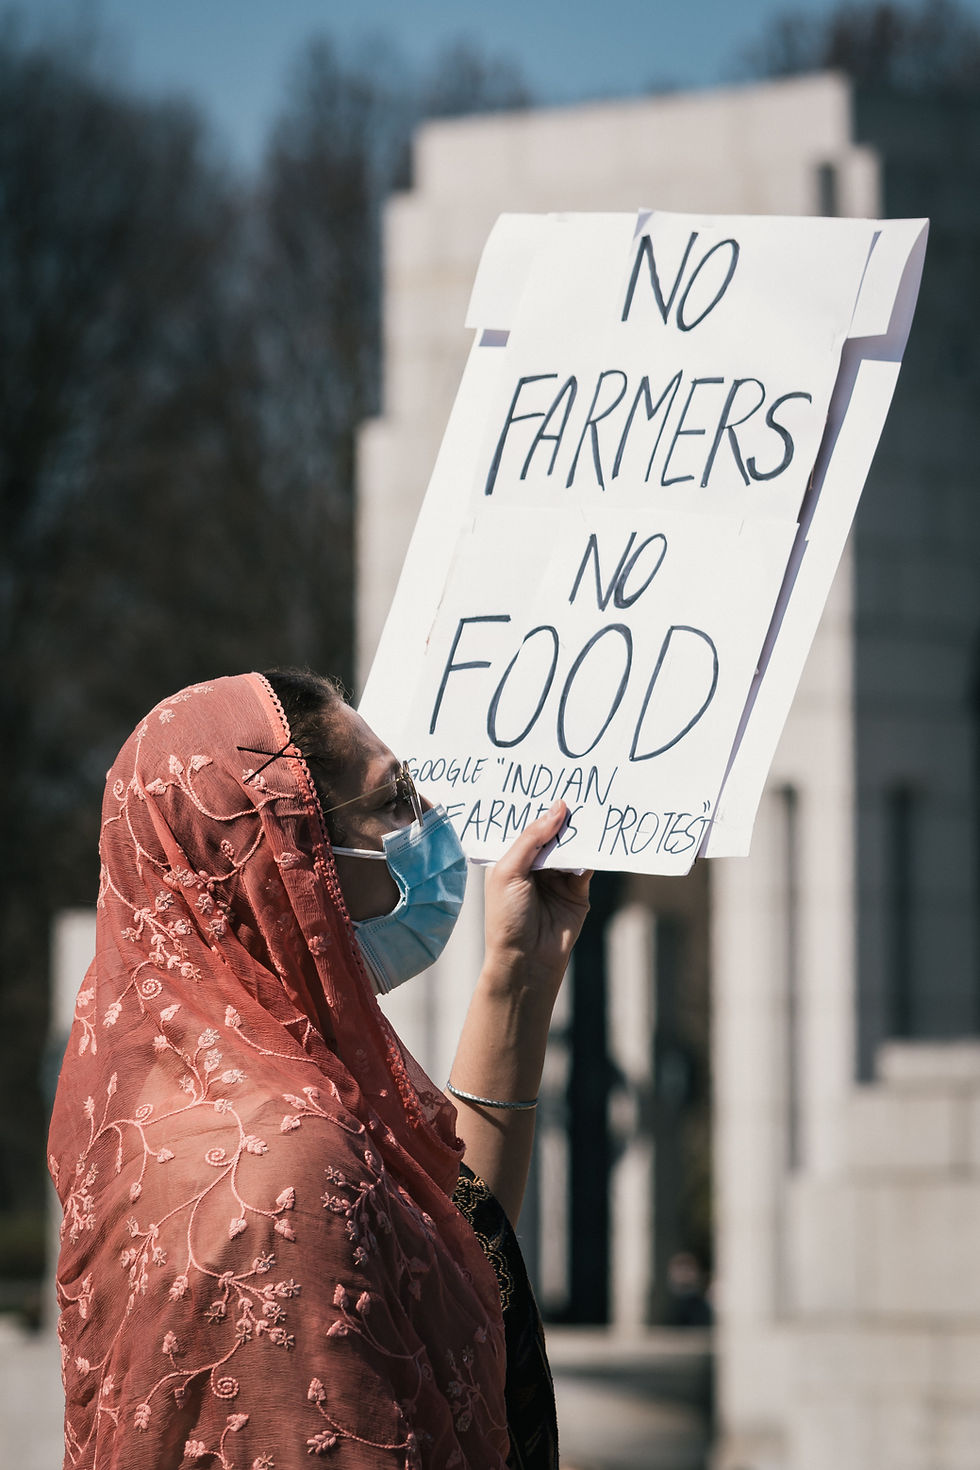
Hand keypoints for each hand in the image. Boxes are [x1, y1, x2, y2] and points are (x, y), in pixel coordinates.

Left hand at [482, 800, 591, 1004]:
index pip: (525, 826)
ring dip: (580, 830)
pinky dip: (594, 850)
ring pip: (571, 846)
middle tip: (578, 786)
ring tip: (592, 804)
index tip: (552, 781)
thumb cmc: (507, 916)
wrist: (527, 959)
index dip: (537, 807)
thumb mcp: (509, 870)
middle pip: (551, 833)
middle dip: (562, 815)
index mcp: (510, 858)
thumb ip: (532, 838)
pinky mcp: (578, 889)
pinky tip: (600, 832)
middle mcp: (533, 865)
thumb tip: (558, 807)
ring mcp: (556, 877)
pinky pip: (587, 864)